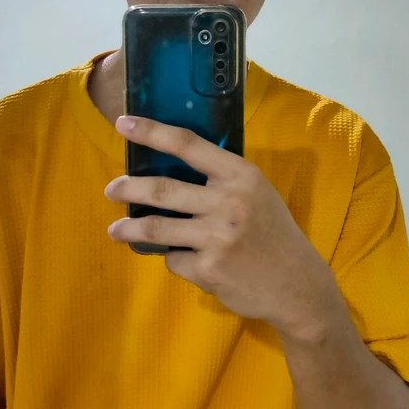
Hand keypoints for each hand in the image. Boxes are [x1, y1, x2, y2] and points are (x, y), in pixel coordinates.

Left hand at [105, 116, 332, 333]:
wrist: (297, 285)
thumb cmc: (272, 233)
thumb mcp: (256, 193)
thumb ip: (220, 180)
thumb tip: (168, 170)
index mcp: (241, 176)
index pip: (187, 145)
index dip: (151, 132)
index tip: (123, 123)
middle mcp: (228, 203)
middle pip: (161, 189)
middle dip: (128, 188)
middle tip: (112, 189)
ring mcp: (217, 238)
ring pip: (156, 228)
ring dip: (129, 228)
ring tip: (116, 229)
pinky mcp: (208, 270)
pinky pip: (175, 259)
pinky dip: (175, 258)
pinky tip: (190, 261)